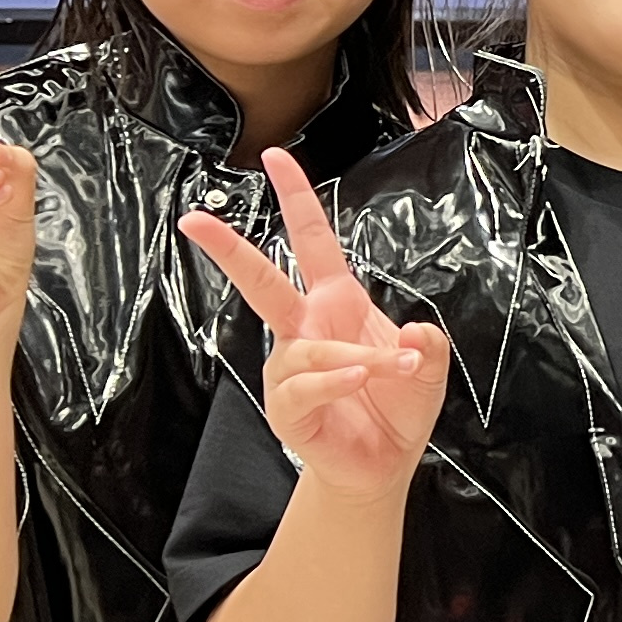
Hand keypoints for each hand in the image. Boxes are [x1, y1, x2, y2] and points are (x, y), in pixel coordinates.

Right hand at [179, 150, 451, 503]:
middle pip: (261, 280)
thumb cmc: (396, 405)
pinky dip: (335, 379)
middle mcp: (305, 329)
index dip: (296, 197)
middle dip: (228, 249)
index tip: (275, 156)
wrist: (382, 465)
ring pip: (310, 347)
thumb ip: (427, 345)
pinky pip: (304, 385)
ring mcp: (291, 368)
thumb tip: (414, 333)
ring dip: (358, 356)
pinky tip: (359, 377)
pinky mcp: (288, 408)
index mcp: (336, 302)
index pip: (312, 240)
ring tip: (396, 367)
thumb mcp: (428, 367)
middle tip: (193, 220)